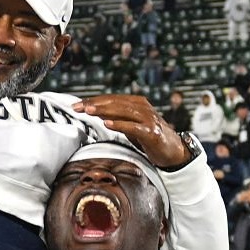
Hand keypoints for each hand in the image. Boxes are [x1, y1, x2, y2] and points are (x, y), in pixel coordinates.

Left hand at [71, 95, 190, 167]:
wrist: (173, 150)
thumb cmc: (150, 137)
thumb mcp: (131, 125)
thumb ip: (117, 117)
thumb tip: (95, 112)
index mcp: (136, 103)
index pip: (111, 99)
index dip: (93, 101)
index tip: (76, 105)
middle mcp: (143, 108)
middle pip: (115, 102)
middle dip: (94, 104)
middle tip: (78, 107)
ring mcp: (148, 119)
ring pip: (123, 111)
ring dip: (104, 110)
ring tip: (89, 111)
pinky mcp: (151, 132)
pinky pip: (133, 127)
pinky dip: (120, 124)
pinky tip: (107, 123)